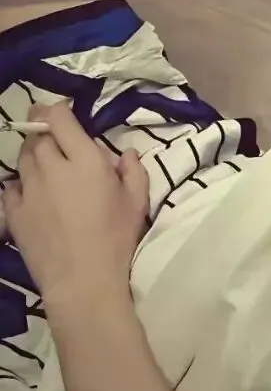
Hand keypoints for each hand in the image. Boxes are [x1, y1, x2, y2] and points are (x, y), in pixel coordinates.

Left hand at [3, 104, 148, 305]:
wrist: (82, 278)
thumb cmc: (116, 236)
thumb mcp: (137, 200)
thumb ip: (133, 170)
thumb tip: (124, 154)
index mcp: (85, 160)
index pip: (59, 120)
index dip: (55, 111)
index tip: (57, 112)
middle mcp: (53, 168)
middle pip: (38, 138)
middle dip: (42, 131)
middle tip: (50, 134)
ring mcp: (29, 191)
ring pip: (23, 159)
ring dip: (32, 153)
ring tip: (42, 160)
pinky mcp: (15, 213)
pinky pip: (10, 186)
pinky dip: (19, 181)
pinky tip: (29, 188)